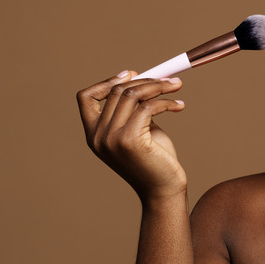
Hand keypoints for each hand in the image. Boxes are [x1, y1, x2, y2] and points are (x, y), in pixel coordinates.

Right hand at [77, 71, 187, 202]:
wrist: (164, 190)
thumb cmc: (155, 160)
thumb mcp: (138, 130)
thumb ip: (133, 109)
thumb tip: (139, 78)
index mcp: (93, 134)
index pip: (85, 97)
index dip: (107, 81)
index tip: (132, 74)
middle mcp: (97, 136)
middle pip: (117, 91)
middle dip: (145, 80)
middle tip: (169, 80)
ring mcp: (111, 139)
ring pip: (132, 95)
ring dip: (159, 86)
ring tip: (176, 87)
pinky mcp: (130, 140)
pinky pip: (148, 107)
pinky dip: (167, 102)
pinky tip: (179, 106)